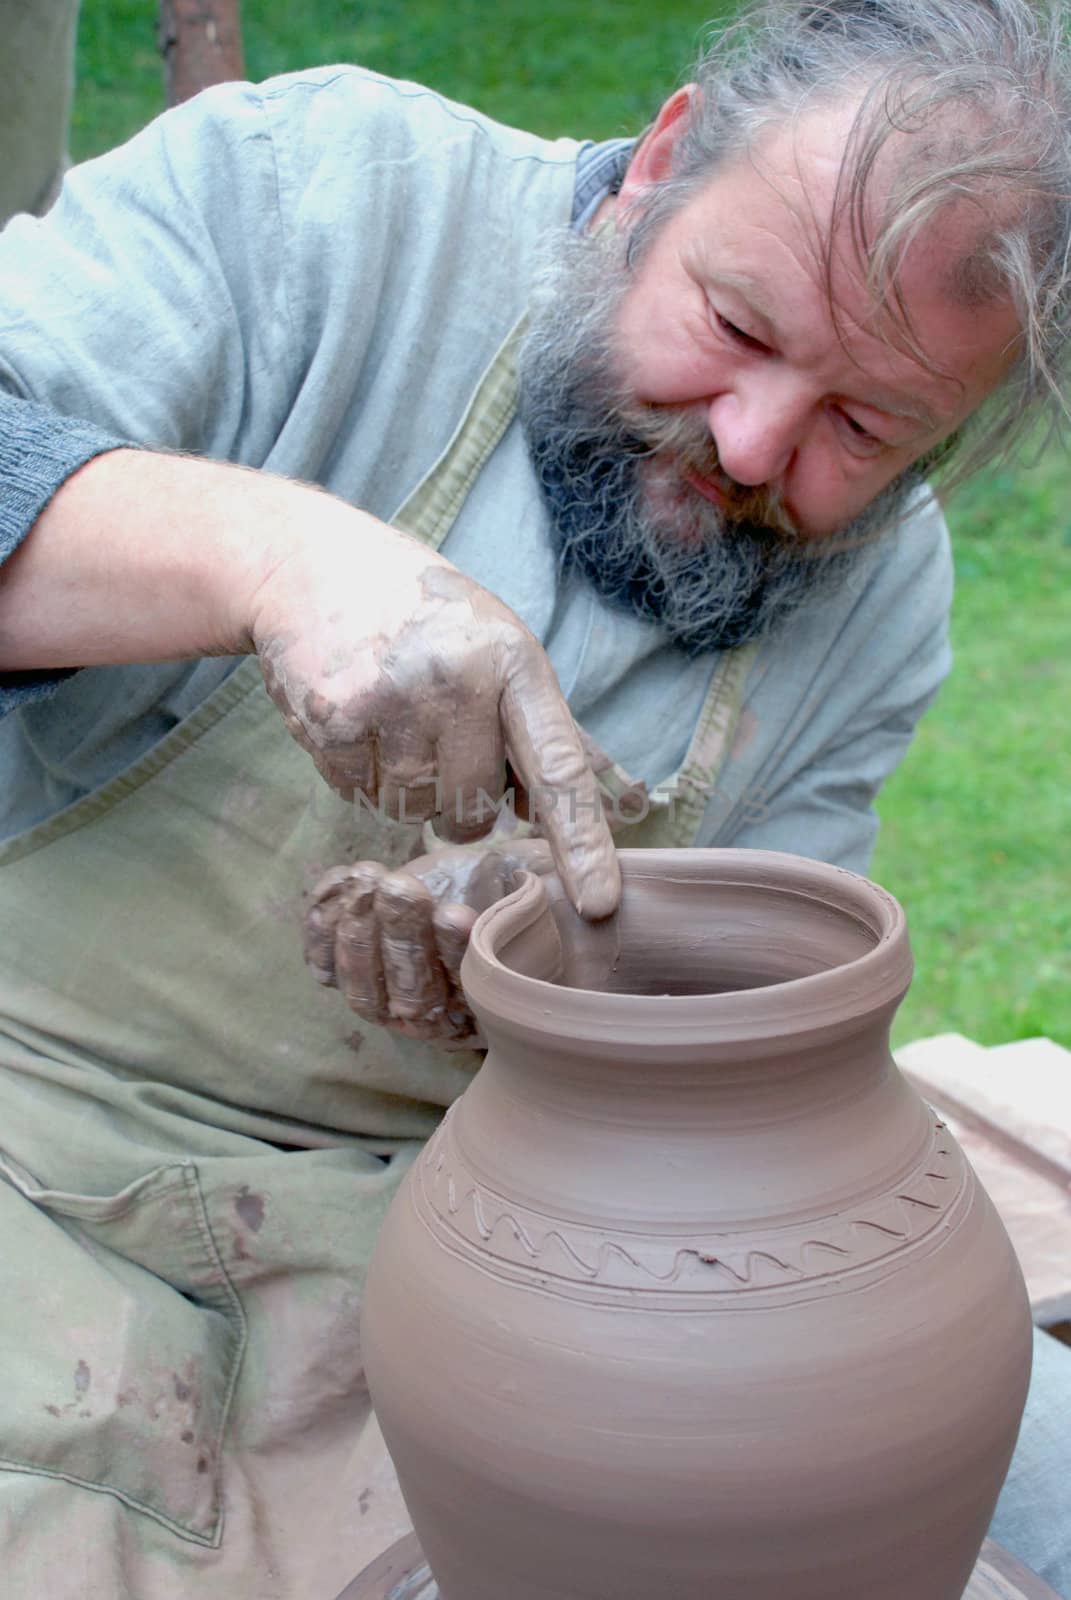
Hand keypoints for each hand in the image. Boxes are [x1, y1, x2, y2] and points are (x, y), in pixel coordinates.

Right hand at [249, 505, 619, 919]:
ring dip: (402, 785)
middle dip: (456, 796)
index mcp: (515, 662)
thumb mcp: (500, 647)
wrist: (312, 563)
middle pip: (473, 809)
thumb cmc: (425, 616)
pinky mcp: (334, 716)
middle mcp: (459, 679)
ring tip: (389, 716)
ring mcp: (393, 697)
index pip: (558, 768)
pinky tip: (353, 717)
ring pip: (412, 810)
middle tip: (433, 735)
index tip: (599, 902)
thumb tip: (613, 805)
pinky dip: (355, 773)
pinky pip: (358, 795)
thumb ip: (550, 730)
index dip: (582, 842)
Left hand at [304, 837, 553, 1043]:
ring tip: (372, 878)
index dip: (459, 957)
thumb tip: (595, 903)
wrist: (477, 883)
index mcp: (488, 1006)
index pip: (469, 991)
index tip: (459, 914)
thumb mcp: (543, 884)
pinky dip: (324, 923)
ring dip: (359, 933)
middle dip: (403, 940)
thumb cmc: (518, 888)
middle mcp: (437, 1017)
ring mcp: (389, 998)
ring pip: (361, 991)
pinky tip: (347, 879)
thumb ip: (552, 896)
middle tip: (403, 888)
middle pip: (410, 998)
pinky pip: (323, 965)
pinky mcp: (350, 969)